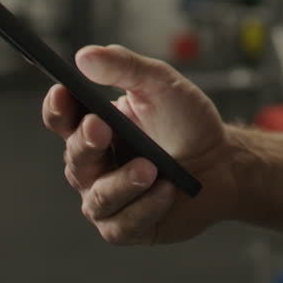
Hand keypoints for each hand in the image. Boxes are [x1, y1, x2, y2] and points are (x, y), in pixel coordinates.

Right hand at [42, 44, 236, 244]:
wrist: (225, 162)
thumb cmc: (188, 123)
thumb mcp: (162, 85)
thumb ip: (126, 67)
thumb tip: (85, 55)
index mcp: (93, 127)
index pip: (61, 118)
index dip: (58, 107)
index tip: (64, 92)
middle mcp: (93, 166)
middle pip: (75, 158)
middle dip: (86, 143)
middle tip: (101, 127)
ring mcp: (108, 199)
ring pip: (98, 198)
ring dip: (122, 182)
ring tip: (150, 168)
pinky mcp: (129, 227)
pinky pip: (124, 224)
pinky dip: (145, 207)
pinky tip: (166, 190)